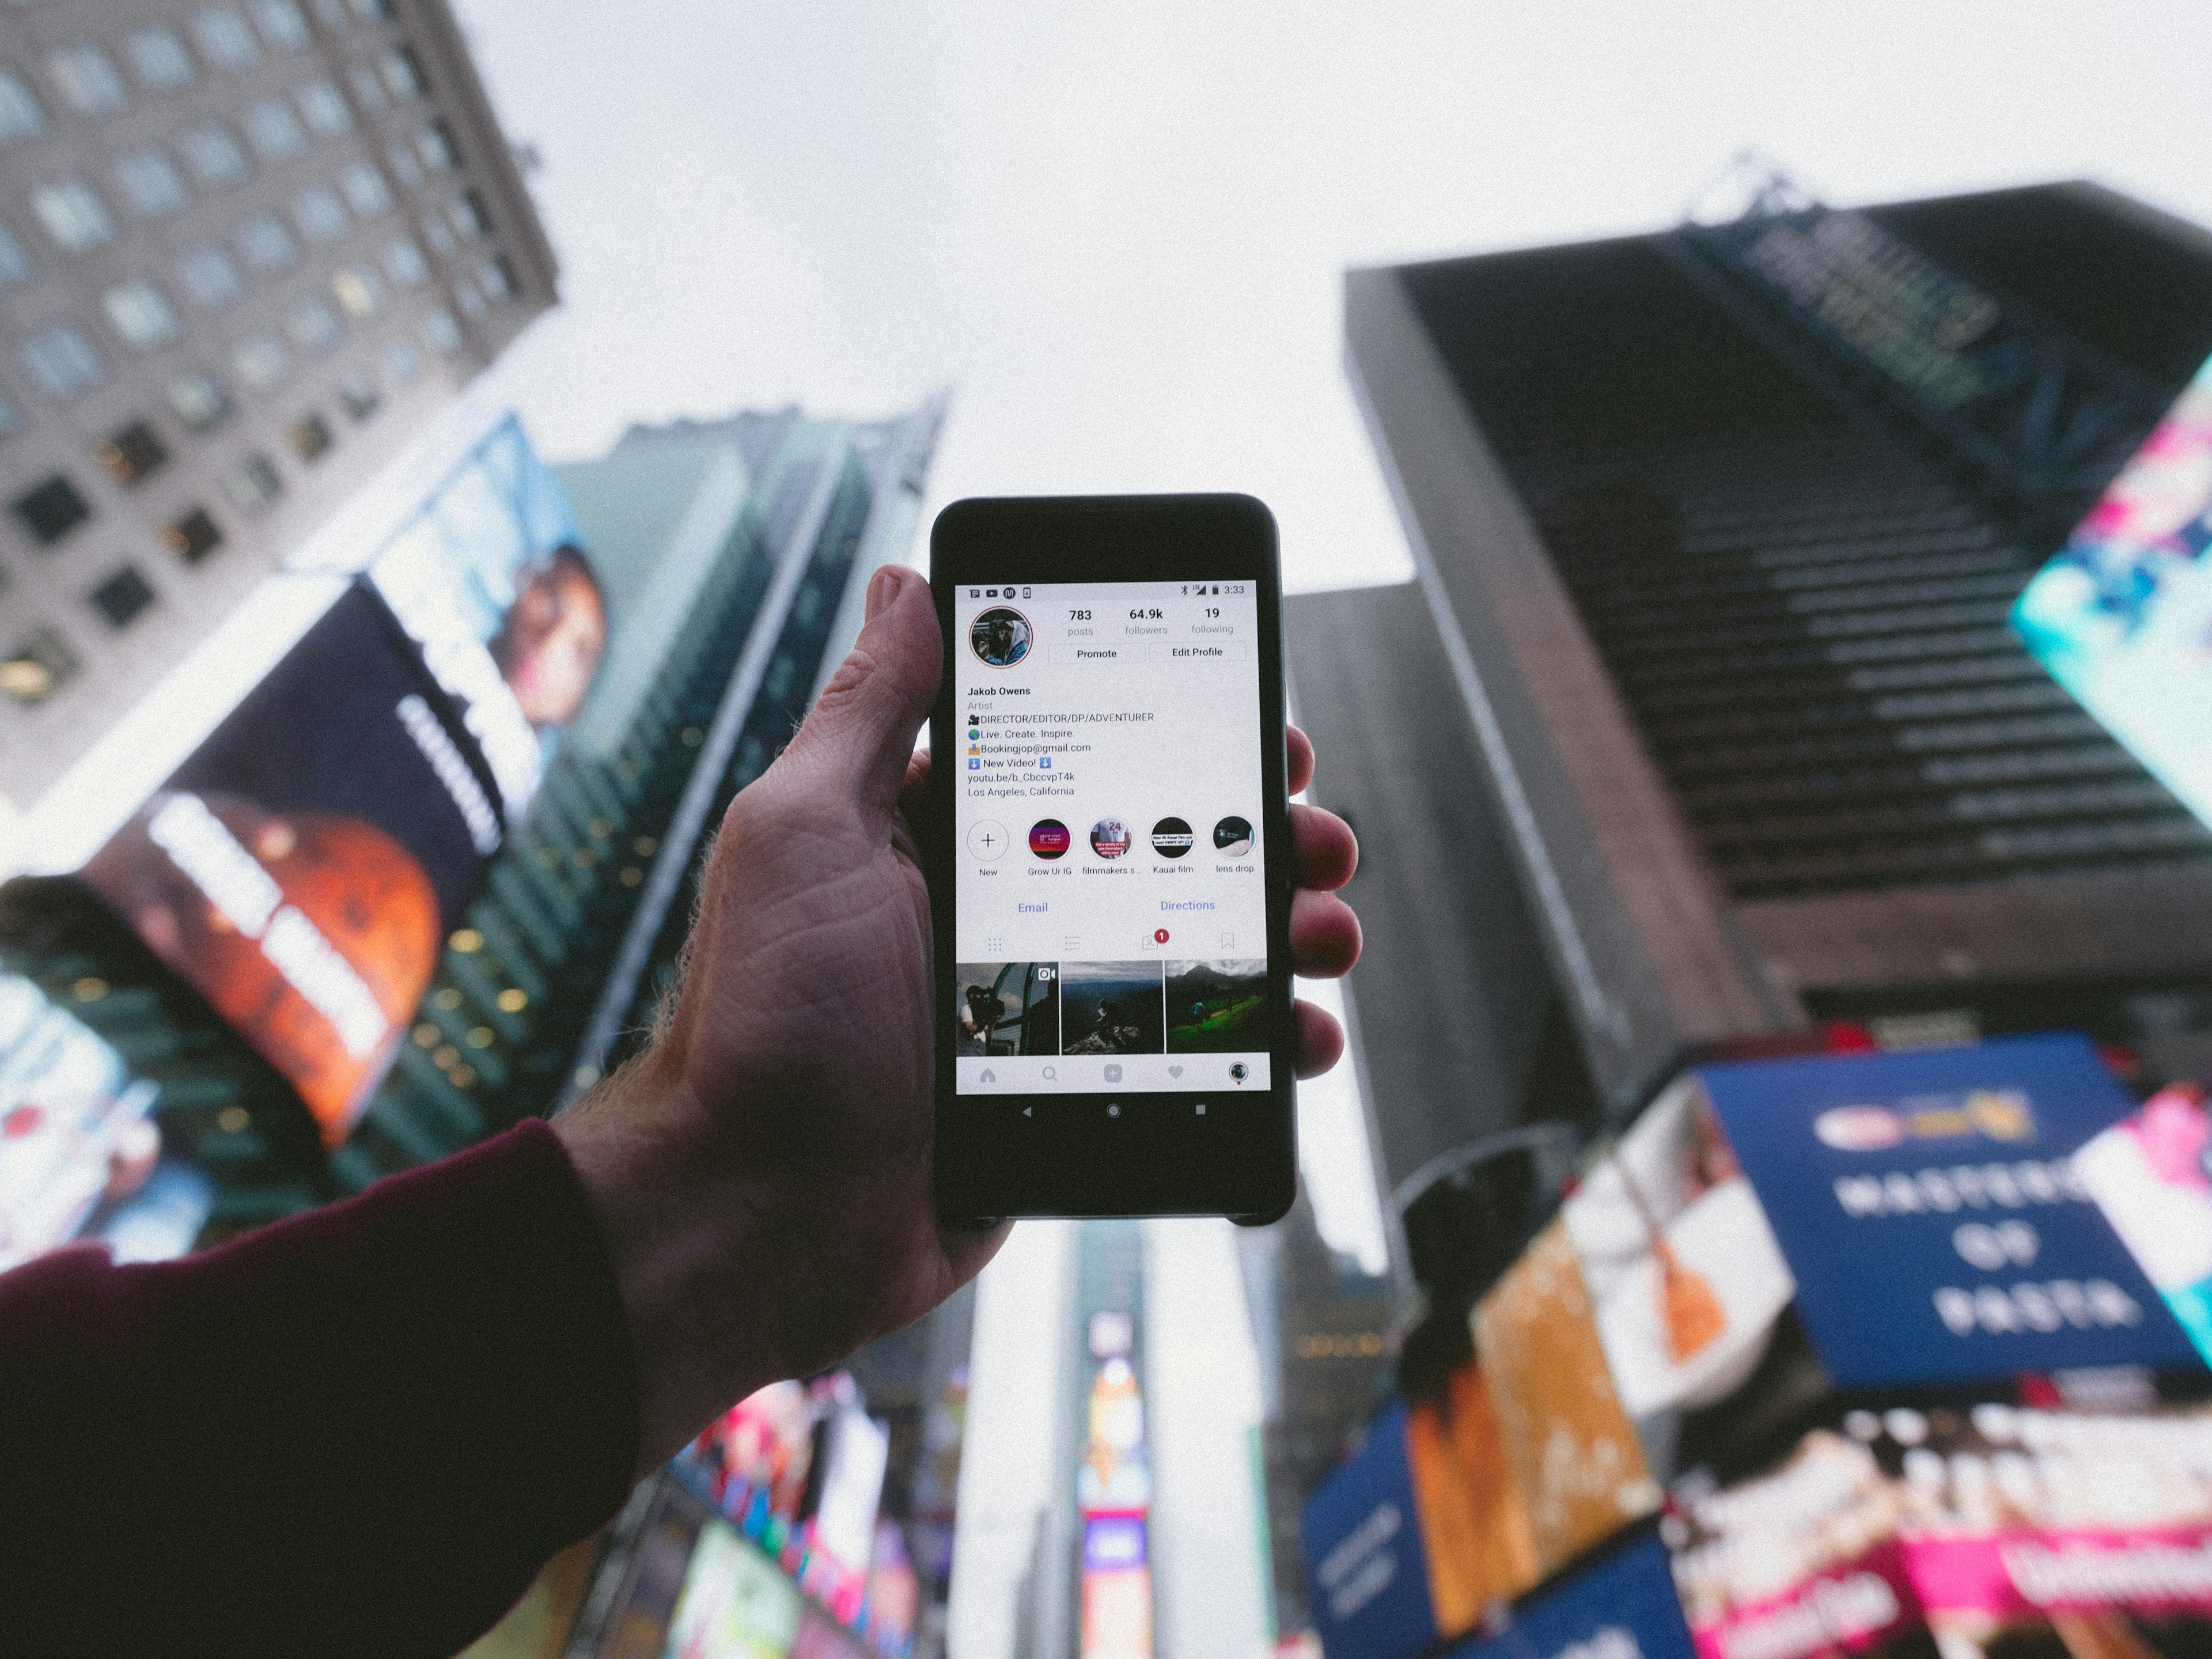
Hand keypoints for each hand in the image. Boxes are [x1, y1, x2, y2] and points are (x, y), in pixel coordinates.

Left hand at [556, 565, 1360, 1474]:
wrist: (757, 1218)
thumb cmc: (764, 1020)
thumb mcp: (803, 833)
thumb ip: (868, 711)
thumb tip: (906, 581)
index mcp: (942, 835)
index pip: (1088, 755)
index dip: (1182, 732)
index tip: (1255, 721)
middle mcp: (1003, 912)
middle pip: (1165, 848)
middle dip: (1258, 831)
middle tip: (1315, 834)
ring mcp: (1045, 1008)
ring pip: (1196, 950)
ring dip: (1281, 930)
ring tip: (1324, 933)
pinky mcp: (1073, 1096)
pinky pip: (1189, 1058)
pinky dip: (1256, 1046)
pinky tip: (1299, 1035)